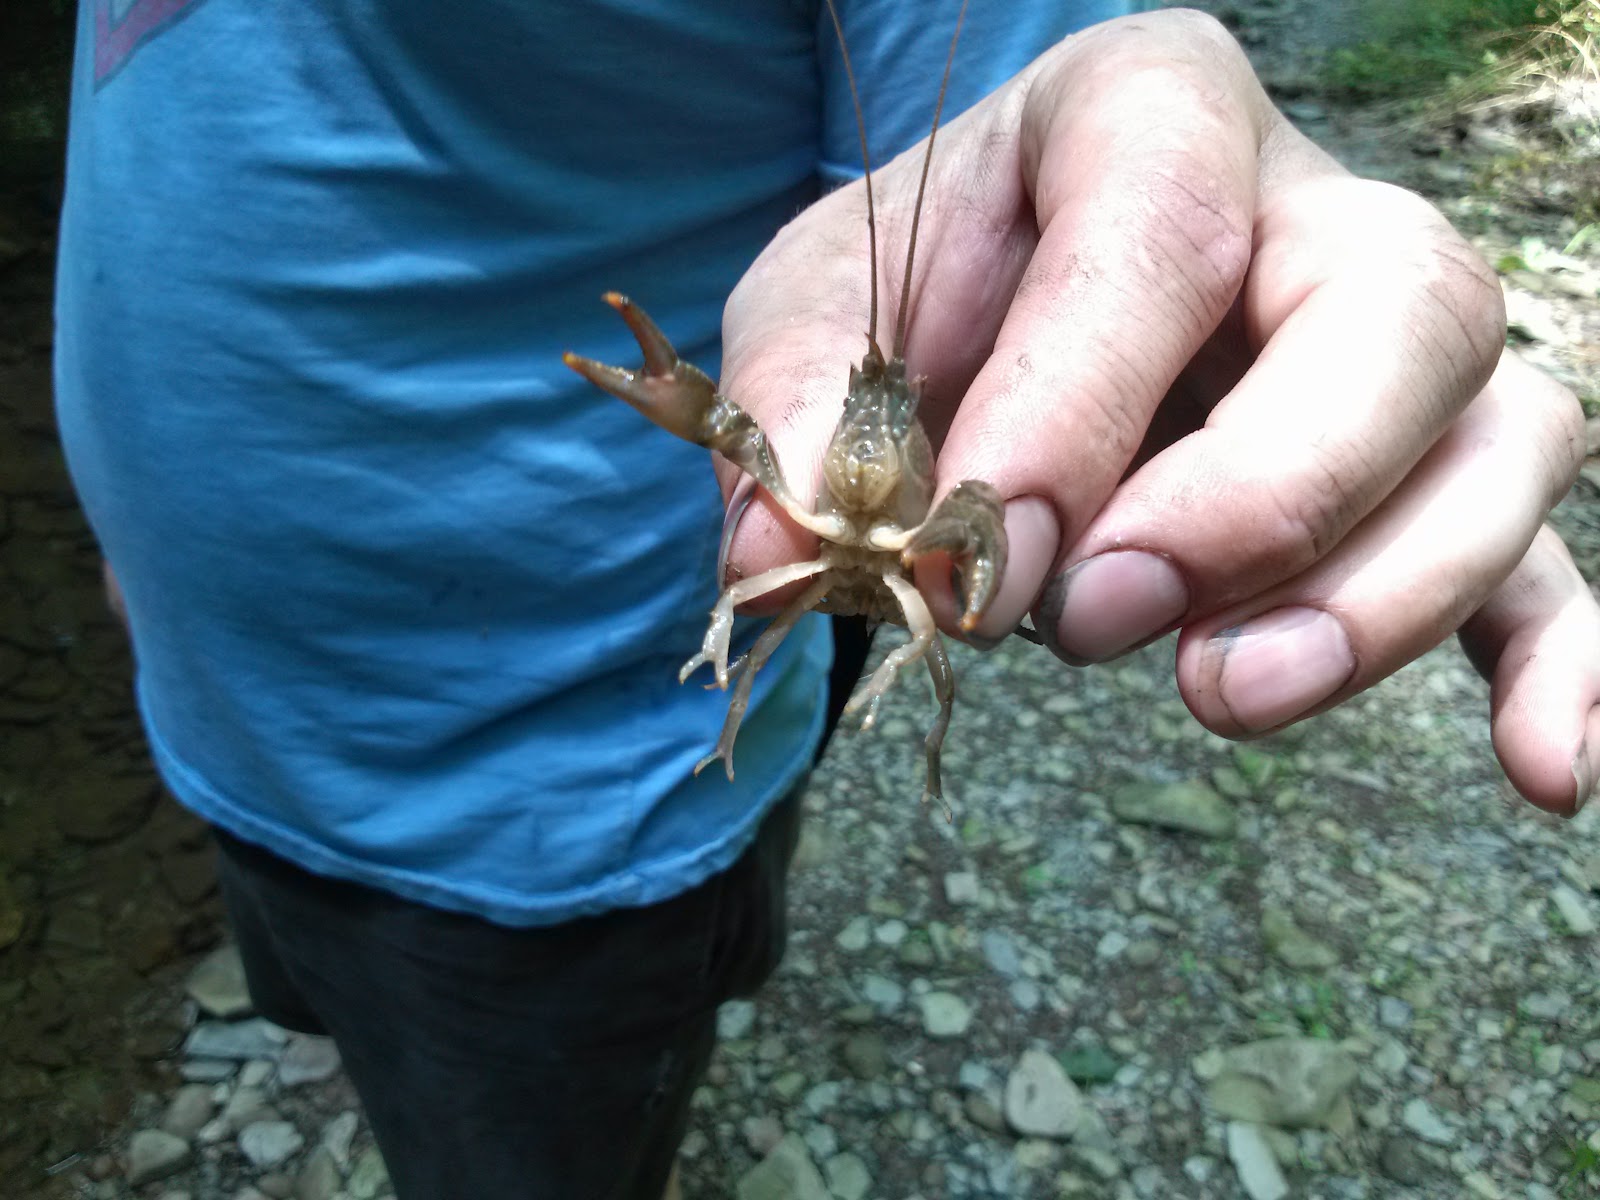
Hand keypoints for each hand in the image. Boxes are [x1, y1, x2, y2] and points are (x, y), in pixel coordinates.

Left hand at [713, 9, 1596, 815]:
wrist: (984, 306)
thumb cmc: (911, 292)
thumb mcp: (814, 311)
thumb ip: (798, 412)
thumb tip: (784, 563)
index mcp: (1147, 108)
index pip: (1162, 223)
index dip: (1079, 401)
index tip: (983, 561)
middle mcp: (1311, 205)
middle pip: (1400, 312)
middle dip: (1259, 495)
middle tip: (1098, 619)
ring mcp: (1395, 345)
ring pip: (1500, 437)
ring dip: (1379, 592)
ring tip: (1218, 693)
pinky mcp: (1423, 474)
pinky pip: (1545, 555)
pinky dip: (1554, 664)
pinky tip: (1538, 773)